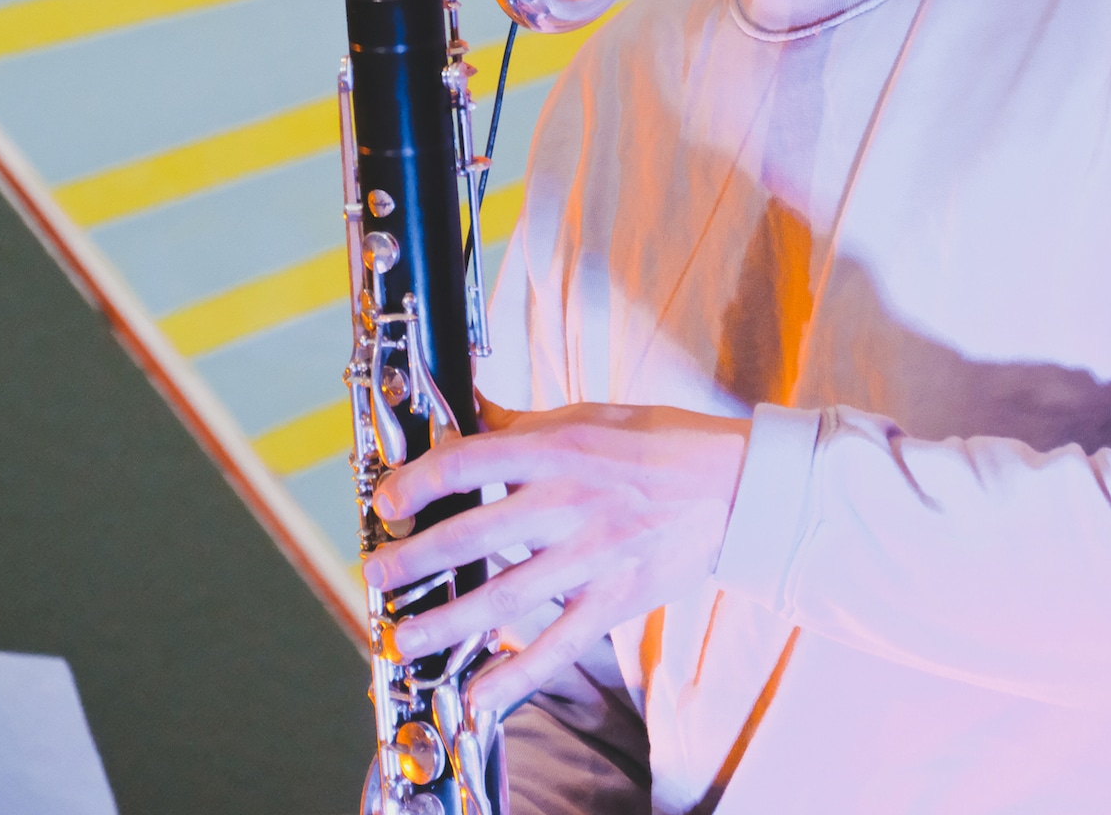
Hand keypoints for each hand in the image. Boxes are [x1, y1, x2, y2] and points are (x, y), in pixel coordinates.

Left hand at [363, 396, 749, 715]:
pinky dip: (516, 674)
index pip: (473, 462)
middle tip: (375, 575)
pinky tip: (478, 696)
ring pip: (505, 597)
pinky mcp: (615, 600)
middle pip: (476, 536)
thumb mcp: (590, 415)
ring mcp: (592, 557)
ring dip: (445, 622)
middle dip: (416, 558)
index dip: (422, 481)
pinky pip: (558, 645)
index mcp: (559, 447)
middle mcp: (569, 502)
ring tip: (399, 638)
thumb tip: (467, 413)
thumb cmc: (659, 443)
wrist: (735, 487)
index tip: (387, 500)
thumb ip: (523, 426)